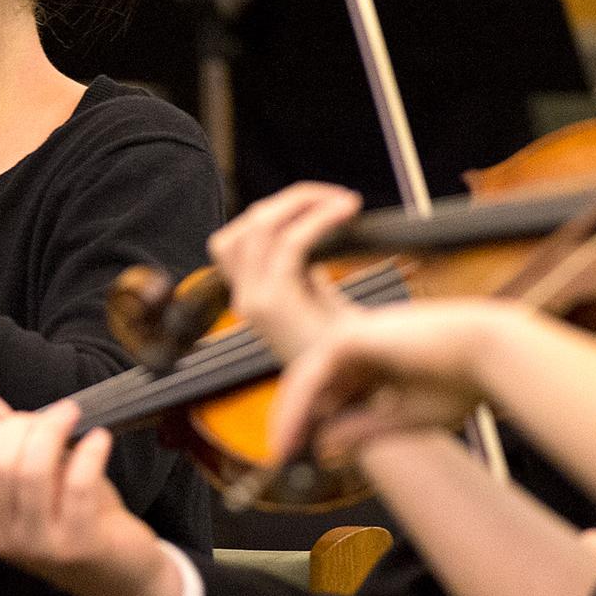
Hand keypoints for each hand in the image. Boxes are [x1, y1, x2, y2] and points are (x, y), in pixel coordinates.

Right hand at [0, 383, 177, 595]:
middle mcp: (2, 538)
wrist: (120, 573)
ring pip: (31, 472)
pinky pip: (77, 485)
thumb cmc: (75, 517)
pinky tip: (100, 439)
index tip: (28, 418)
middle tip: (56, 415)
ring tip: (75, 415)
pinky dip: (89, 453)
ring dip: (53, 432)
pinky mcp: (77, 545)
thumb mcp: (36, 475)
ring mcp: (38, 546)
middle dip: (25, 428)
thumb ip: (1, 437)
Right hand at [207, 182, 362, 359]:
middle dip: (290, 201)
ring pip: (259, 226)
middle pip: (245, 225)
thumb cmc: (348, 351)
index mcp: (251, 297)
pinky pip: (288, 244)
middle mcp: (244, 299)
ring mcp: (254, 302)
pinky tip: (346, 213)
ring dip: (302, 203)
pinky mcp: (275, 305)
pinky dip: (317, 219)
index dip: (273, 213)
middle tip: (334, 199)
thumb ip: (305, 270)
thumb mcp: (316, 302)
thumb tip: (314, 227)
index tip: (318, 207)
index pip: (238, 237)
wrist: (358, 396)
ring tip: (342, 203)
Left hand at [267, 299, 528, 464]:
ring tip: (280, 451)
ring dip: (289, 416)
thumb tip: (322, 447)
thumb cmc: (462, 382)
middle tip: (279, 455)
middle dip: (292, 419)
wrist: (490, 355)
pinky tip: (289, 436)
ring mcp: (352, 336)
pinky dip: (297, 408)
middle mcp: (360, 345)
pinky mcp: (349, 337)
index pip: (331, 389)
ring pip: (305, 380)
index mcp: (376, 358)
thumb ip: (362, 429)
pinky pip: (311, 378)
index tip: (297, 454)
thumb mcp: (404, 417)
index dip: (311, 420)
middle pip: (311, 383)